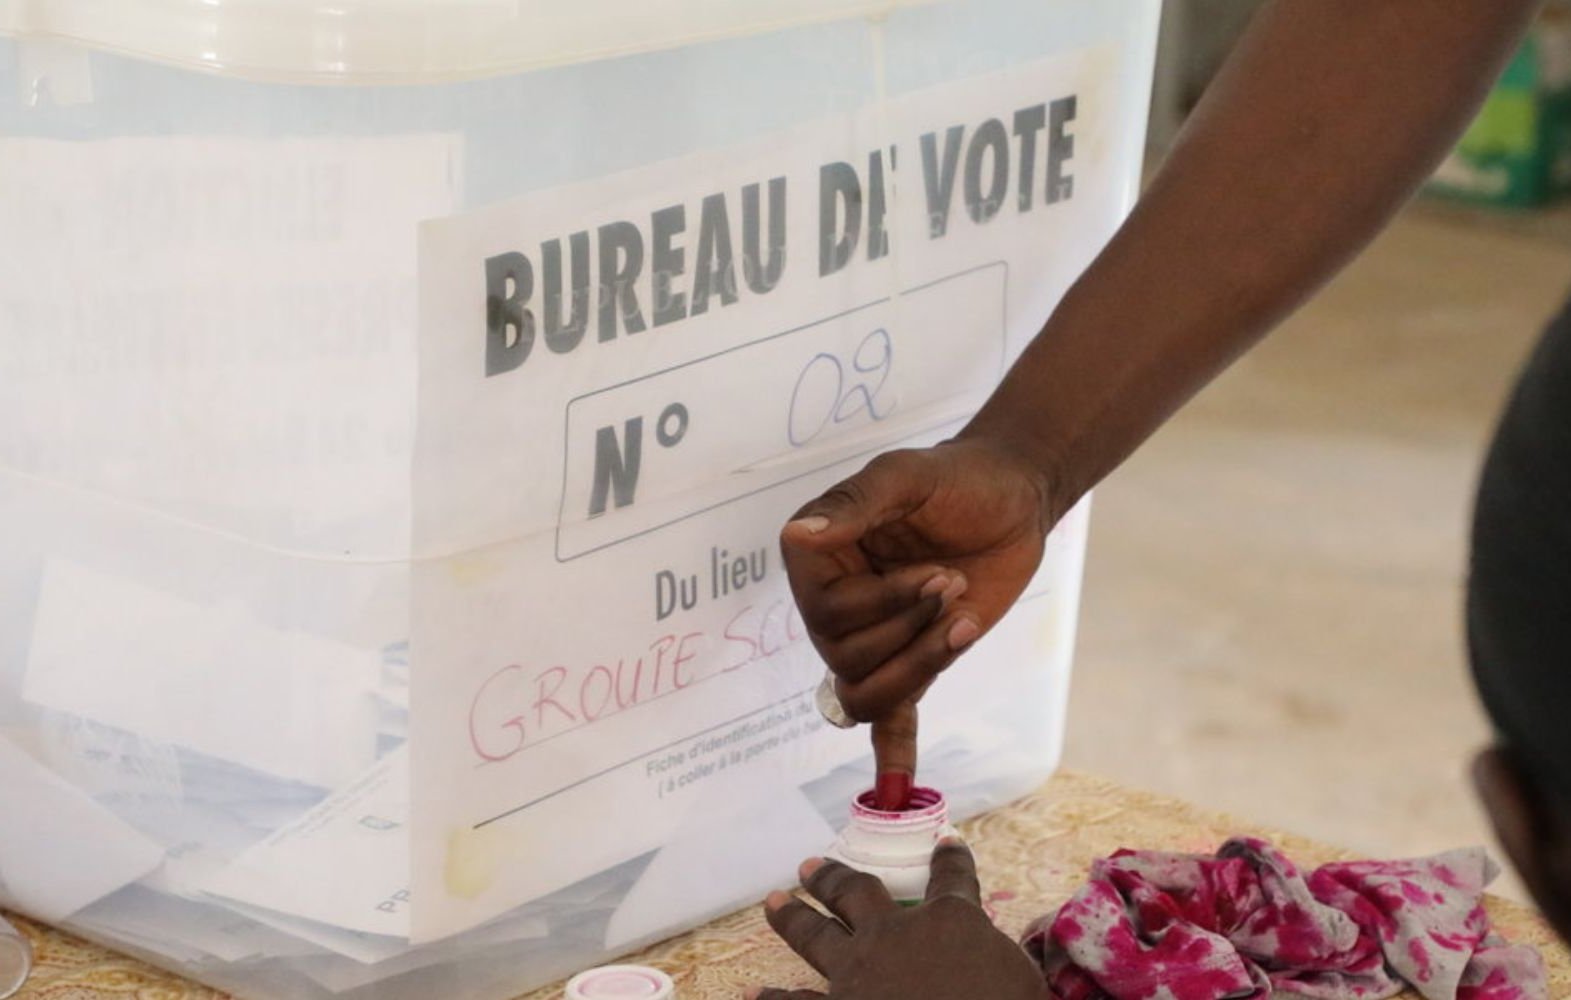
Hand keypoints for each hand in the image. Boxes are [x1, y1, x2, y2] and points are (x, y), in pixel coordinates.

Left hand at [749, 841, 1048, 999]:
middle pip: (858, 894)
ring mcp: (857, 973)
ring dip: (793, 918)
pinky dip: (773, 999)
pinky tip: (753, 994)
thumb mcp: (1023, 981)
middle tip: (810, 864)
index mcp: (952, 921)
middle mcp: (895, 935)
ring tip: (774, 902)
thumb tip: (997, 968)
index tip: (947, 843)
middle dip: (835, 877)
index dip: (952, 860)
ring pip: (816, 935)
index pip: (953, 878)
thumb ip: (1002, 964)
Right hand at [780, 436, 1053, 734]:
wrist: (1012, 497)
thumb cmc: (955, 477)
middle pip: (846, 656)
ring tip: (961, 624)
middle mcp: (831, 603)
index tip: (936, 572)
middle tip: (955, 583)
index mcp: (817, 556)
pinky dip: (891, 754)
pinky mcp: (913, 661)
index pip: (826, 613)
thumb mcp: (907, 475)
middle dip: (910, 628)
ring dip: (918, 666)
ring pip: (865, 693)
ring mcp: (872, 638)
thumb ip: (857, 505)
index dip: (883, 605)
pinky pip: (888, 719)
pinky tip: (896, 788)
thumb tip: (800, 534)